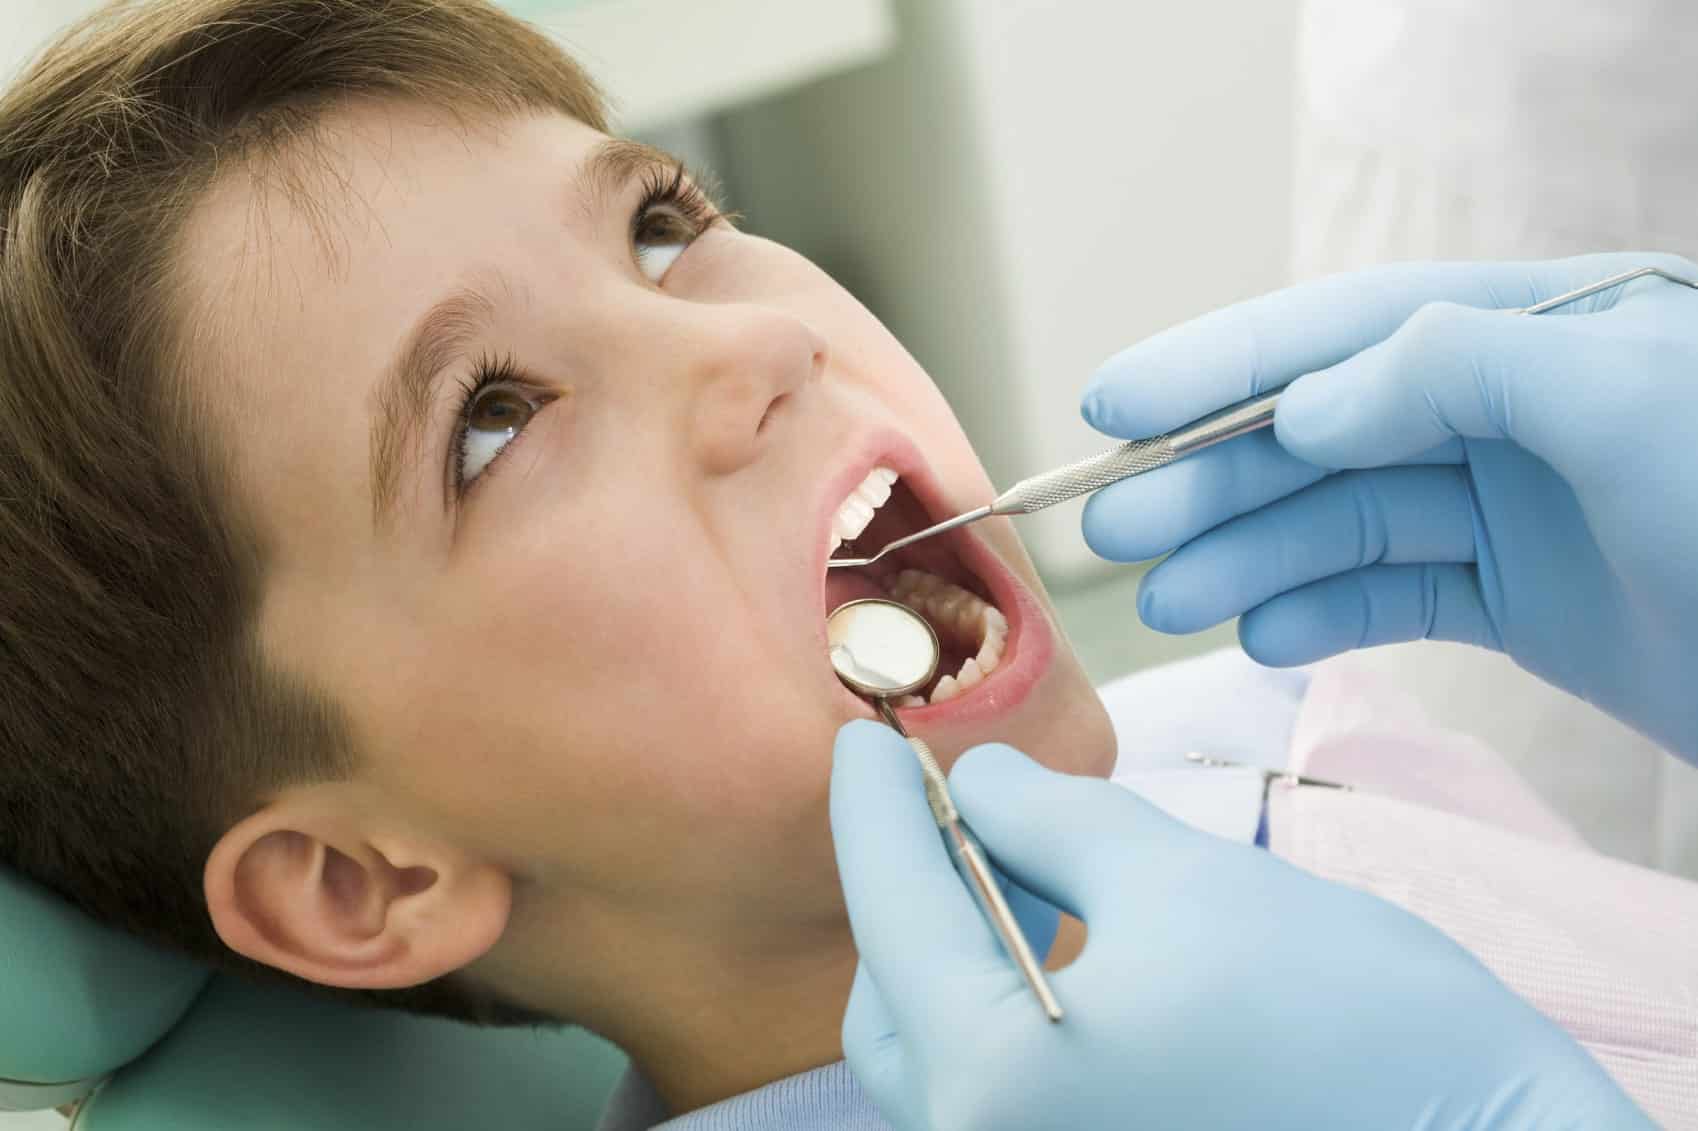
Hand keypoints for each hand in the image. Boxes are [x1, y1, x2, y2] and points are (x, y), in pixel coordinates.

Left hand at [830, 720, 1648, 1130]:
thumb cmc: (1351, 1017)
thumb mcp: (1179, 879)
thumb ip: (1050, 820)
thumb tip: (978, 785)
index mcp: (994, 1078)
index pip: (891, 913)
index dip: (870, 810)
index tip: (861, 739)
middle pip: (891, 998)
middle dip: (907, 886)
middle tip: (943, 795)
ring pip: (938, 1052)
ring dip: (954, 947)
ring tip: (1014, 856)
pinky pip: (997, 1088)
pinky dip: (1001, 1004)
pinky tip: (1056, 938)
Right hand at [1080, 252, 1697, 758]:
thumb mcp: (1626, 396)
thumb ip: (1456, 364)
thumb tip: (1310, 404)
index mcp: (1538, 329)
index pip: (1345, 328)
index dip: (1220, 362)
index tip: (1113, 403)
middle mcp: (1514, 408)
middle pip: (1325, 433)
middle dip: (1213, 477)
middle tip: (1111, 528)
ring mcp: (1518, 506)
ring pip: (1345, 521)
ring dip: (1249, 556)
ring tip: (1168, 601)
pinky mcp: (1526, 600)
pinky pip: (1396, 596)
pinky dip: (1324, 614)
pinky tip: (1264, 635)